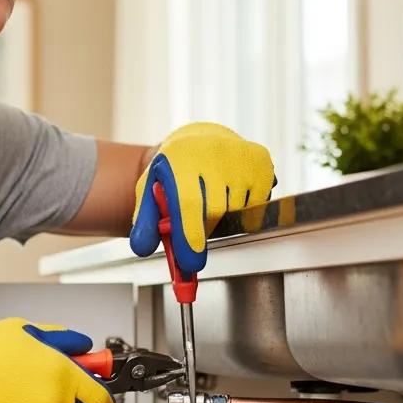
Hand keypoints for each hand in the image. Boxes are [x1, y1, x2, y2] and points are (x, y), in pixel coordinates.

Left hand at [129, 123, 274, 271]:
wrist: (197, 139)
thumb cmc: (172, 171)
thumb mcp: (150, 189)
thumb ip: (145, 220)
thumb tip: (142, 248)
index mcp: (179, 159)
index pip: (188, 202)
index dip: (190, 235)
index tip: (192, 262)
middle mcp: (211, 152)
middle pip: (214, 211)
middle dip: (203, 230)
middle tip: (193, 229)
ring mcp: (239, 156)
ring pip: (236, 209)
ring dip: (222, 218)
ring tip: (208, 200)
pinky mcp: (260, 161)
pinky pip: (256, 204)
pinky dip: (242, 209)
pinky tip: (228, 193)